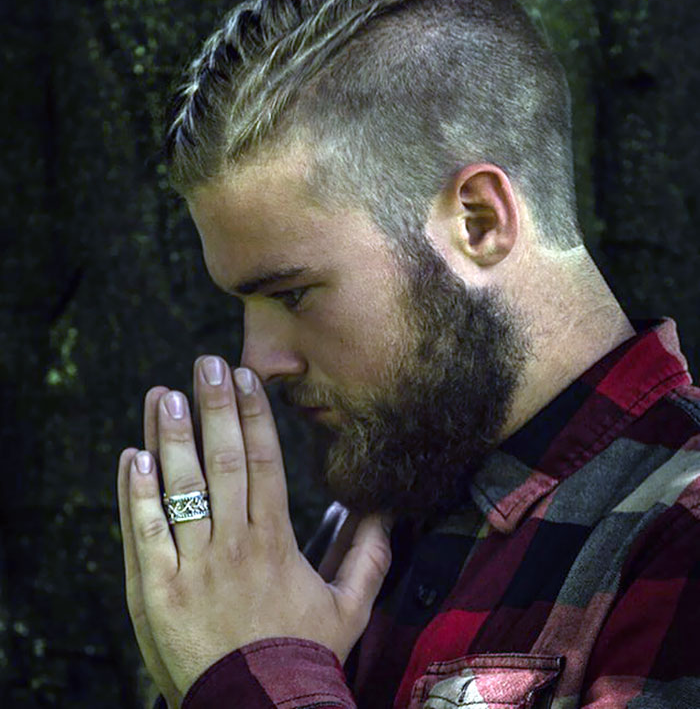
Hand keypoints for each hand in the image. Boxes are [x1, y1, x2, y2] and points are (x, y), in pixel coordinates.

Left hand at [117, 357, 391, 699]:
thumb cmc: (303, 656)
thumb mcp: (349, 608)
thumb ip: (369, 555)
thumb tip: (386, 510)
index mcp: (276, 541)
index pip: (265, 462)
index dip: (254, 415)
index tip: (246, 378)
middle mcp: (236, 544)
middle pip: (224, 461)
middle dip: (214, 407)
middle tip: (206, 363)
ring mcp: (194, 566)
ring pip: (182, 488)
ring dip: (173, 438)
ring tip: (166, 394)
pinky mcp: (157, 592)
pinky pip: (145, 534)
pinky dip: (137, 495)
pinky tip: (133, 457)